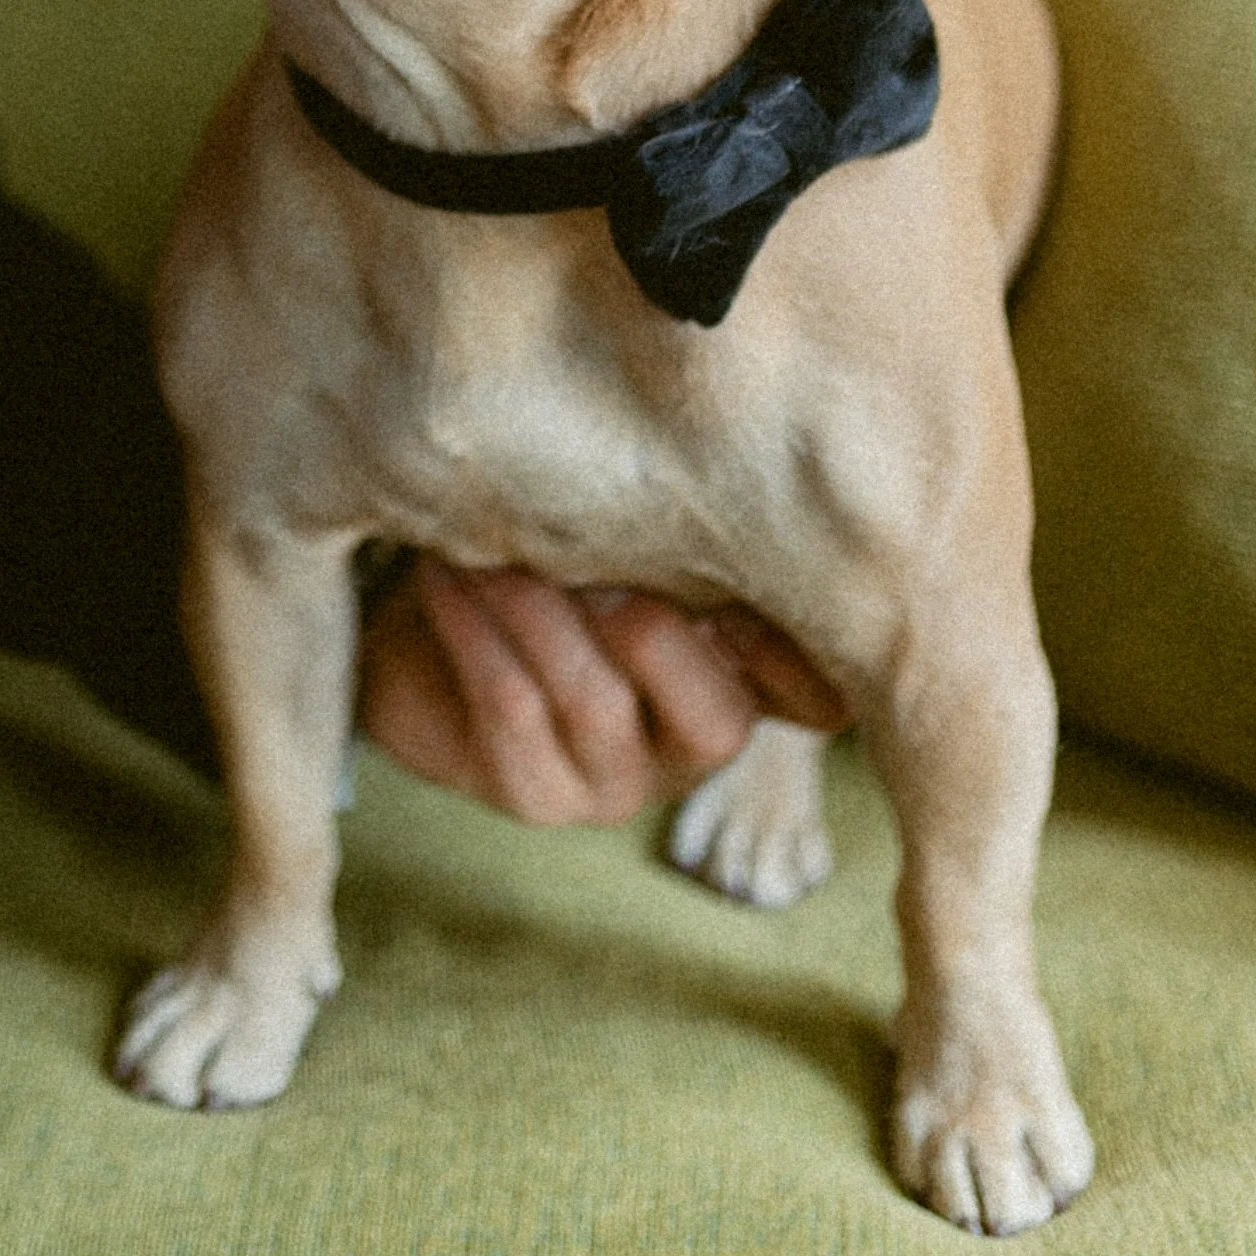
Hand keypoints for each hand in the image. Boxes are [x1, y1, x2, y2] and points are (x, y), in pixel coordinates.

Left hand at [357, 559, 848, 827]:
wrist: (438, 632)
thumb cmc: (557, 560)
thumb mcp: (628, 539)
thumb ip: (673, 527)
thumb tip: (688, 458)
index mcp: (749, 677)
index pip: (817, 699)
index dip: (792, 653)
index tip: (745, 565)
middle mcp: (699, 743)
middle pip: (716, 718)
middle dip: (648, 624)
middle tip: (583, 537)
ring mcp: (620, 785)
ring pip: (594, 698)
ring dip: (535, 604)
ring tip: (489, 533)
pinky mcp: (535, 797)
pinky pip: (510, 704)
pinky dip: (477, 627)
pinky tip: (449, 572)